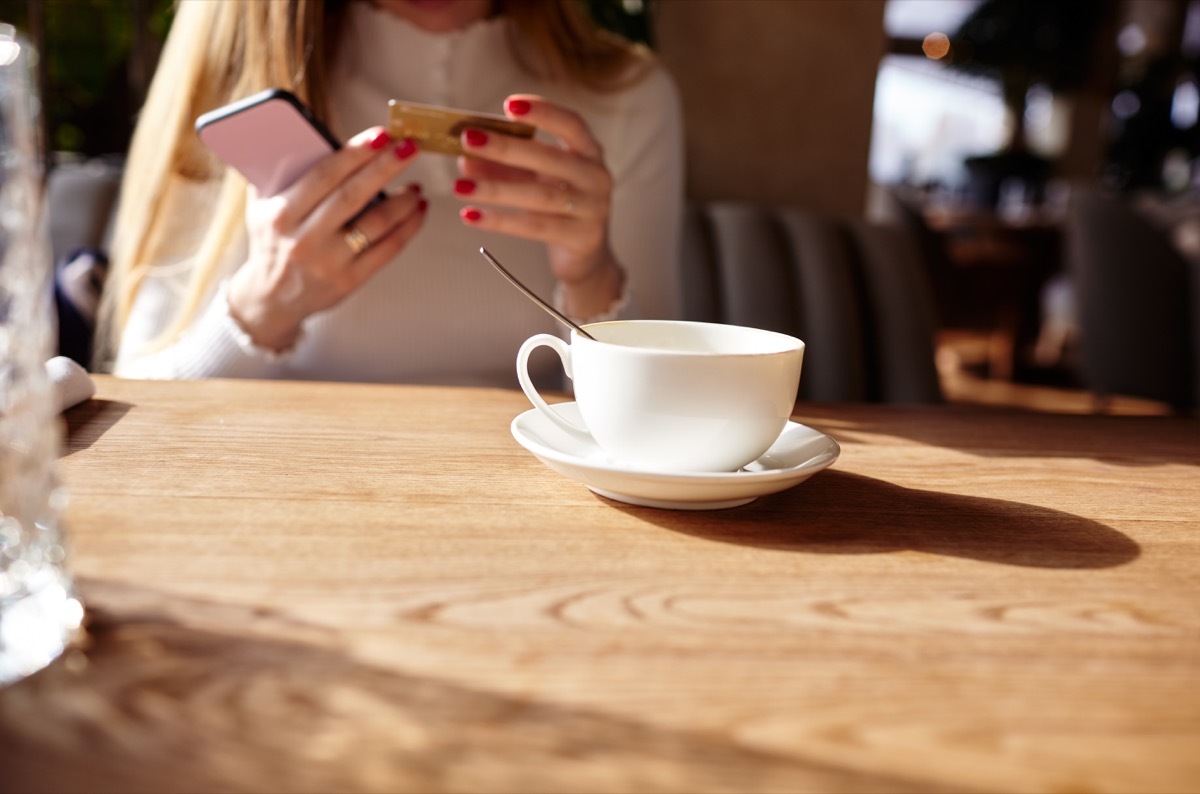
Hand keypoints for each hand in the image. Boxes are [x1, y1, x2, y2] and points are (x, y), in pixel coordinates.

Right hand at [228, 128, 426, 350]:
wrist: (271, 298)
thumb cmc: (273, 241)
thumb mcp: (262, 207)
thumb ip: (282, 174)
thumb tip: (314, 135)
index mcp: (281, 214)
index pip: (324, 175)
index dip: (355, 153)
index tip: (381, 134)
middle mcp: (305, 239)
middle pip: (353, 195)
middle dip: (385, 167)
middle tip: (410, 147)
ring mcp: (329, 262)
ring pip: (376, 224)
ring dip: (403, 201)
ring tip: (416, 185)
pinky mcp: (350, 281)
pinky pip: (387, 249)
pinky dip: (408, 227)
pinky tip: (418, 210)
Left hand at [452, 95, 623, 320]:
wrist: (586, 253)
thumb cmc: (558, 206)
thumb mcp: (536, 179)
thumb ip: (507, 166)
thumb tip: (464, 157)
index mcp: (588, 152)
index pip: (570, 124)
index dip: (543, 112)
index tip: (508, 105)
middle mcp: (595, 177)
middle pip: (548, 159)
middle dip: (505, 148)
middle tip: (468, 140)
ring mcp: (591, 209)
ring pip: (538, 196)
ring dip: (495, 188)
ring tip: (459, 186)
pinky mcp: (580, 237)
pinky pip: (534, 227)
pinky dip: (499, 221)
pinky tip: (471, 215)